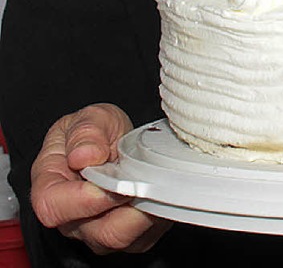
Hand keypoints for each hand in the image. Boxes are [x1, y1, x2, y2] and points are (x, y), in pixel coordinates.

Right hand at [31, 103, 171, 253]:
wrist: (115, 140)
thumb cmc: (97, 131)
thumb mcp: (91, 117)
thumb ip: (86, 132)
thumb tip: (83, 155)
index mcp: (49, 185)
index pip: (53, 207)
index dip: (84, 198)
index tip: (112, 180)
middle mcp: (71, 218)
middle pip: (99, 232)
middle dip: (128, 207)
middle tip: (146, 179)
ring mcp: (97, 232)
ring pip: (124, 239)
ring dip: (147, 211)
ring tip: (156, 182)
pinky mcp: (125, 238)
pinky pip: (143, 238)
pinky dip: (157, 216)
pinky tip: (159, 191)